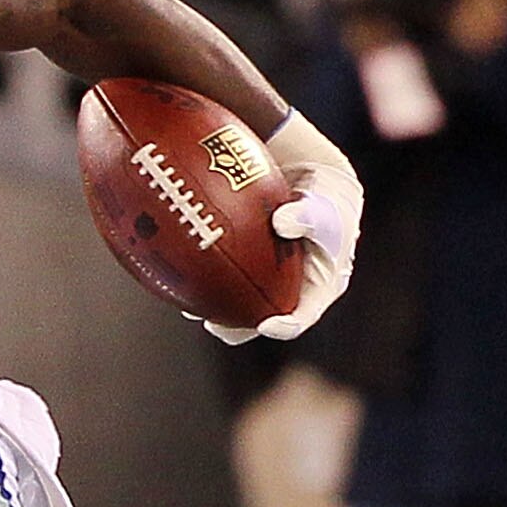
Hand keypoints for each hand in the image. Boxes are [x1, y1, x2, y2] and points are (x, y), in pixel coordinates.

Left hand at [207, 112, 363, 343]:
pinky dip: (206, 279)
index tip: (266, 326)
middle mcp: (293, 289)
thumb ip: (308, 216)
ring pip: (241, 302)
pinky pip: (226, 277)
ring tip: (193, 310)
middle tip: (214, 325)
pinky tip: (182, 279)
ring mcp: (270, 279)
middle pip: (264, 317)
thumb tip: (284, 222)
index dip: (286, 326)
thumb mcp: (323, 203)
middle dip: (238, 326)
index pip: (304, 314)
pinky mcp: (251, 265)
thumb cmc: (323, 194)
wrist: (310, 179)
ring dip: (217, 308)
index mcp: (319, 285)